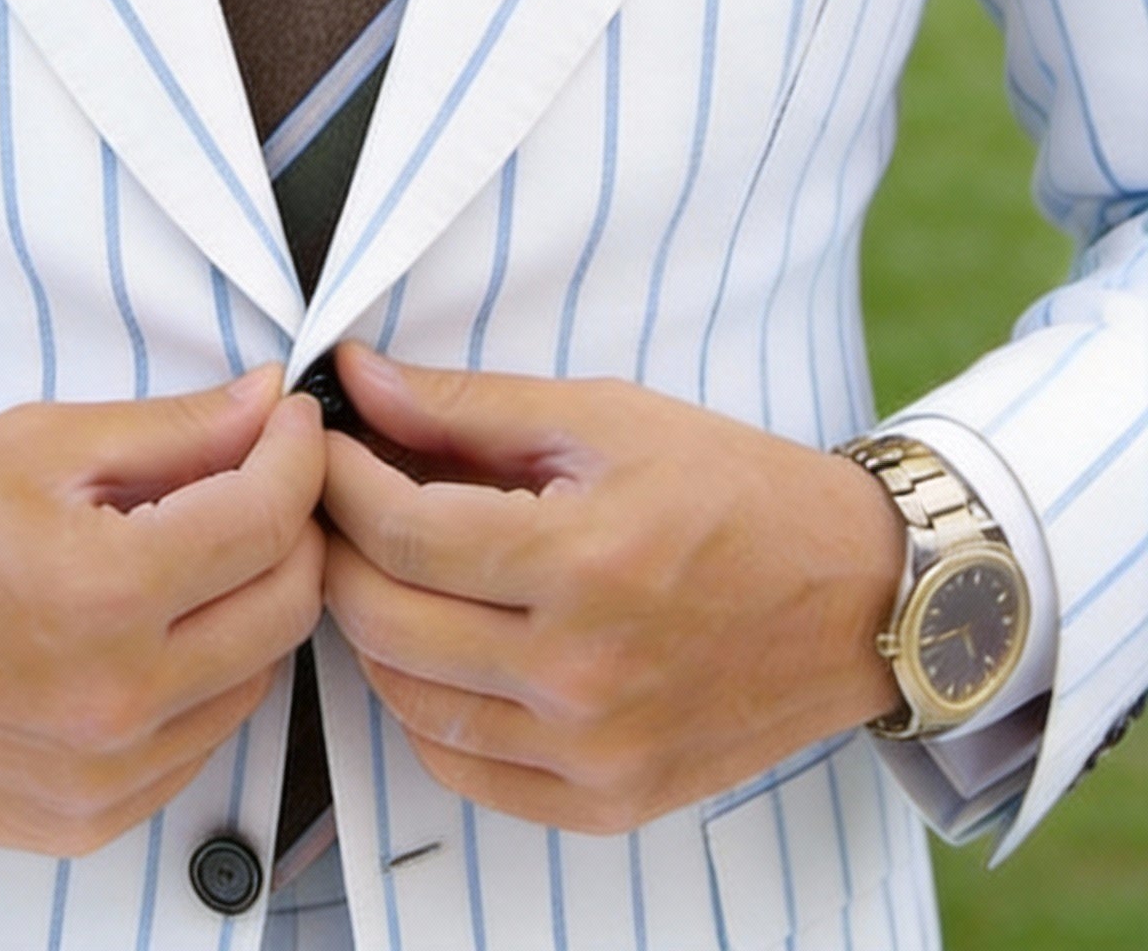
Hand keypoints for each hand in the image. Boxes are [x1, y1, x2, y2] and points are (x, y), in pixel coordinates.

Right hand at [0, 370, 325, 854]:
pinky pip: (202, 742)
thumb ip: (170, 429)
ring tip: (196, 551)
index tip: (290, 423)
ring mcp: (108, 774)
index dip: (298, 453)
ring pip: (258, 677)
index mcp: (104, 590)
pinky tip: (154, 628)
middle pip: (289, 604)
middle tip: (259, 477)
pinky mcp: (91, 819)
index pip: (270, 517)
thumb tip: (264, 405)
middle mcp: (119, 697)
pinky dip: (204, 677)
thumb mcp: (36, 444)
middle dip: (294, 525)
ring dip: (253, 603)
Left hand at [320, 344, 904, 834]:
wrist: (857, 595)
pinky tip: (432, 648)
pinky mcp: (611, 800)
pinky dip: (424, 709)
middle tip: (334, 501)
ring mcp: (596, 751)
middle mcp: (585, 673)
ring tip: (381, 566)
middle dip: (337, 549)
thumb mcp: (603, 417)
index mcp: (585, 562)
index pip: (401, 533)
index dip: (339, 481)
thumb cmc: (733, 490)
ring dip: (370, 628)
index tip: (322, 444)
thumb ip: (467, 404)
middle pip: (386, 621)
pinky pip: (465, 770)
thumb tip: (357, 379)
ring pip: (409, 701)